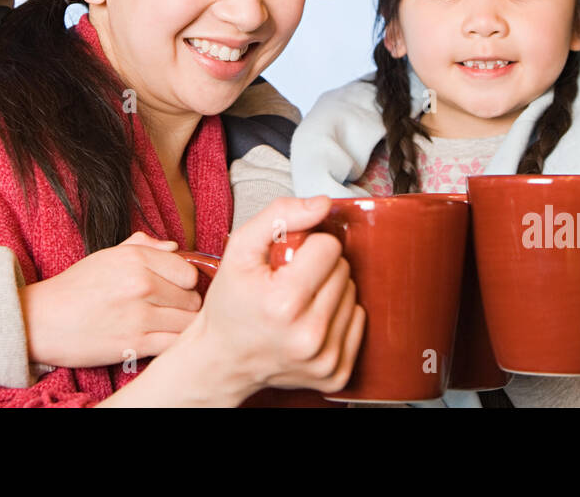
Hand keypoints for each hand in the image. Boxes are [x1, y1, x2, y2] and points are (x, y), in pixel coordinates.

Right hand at [19, 231, 201, 368]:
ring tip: (164, 326)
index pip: (188, 272)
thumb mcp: (107, 255)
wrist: (42, 320)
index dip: (185, 284)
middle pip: (192, 299)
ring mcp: (140, 314)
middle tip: (167, 311)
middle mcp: (142, 283)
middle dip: (184, 306)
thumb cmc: (75, 288)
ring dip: (180, 327)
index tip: (175, 290)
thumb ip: (144, 246)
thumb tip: (176, 247)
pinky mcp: (135, 343)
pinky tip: (159, 340)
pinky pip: (174, 343)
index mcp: (137, 258)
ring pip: (188, 323)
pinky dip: (173, 344)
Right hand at [101, 196, 364, 406]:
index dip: (308, 246)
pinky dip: (338, 316)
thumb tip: (322, 204)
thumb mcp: (239, 250)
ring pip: (353, 295)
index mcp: (283, 303)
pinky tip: (311, 320)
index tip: (288, 261)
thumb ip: (278, 215)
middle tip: (291, 280)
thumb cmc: (230, 305)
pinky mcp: (335, 374)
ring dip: (330, 291)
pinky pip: (357, 322)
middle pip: (343, 271)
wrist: (222, 360)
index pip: (329, 248)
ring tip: (300, 300)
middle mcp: (308, 336)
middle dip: (320, 268)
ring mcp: (324, 359)